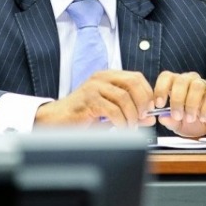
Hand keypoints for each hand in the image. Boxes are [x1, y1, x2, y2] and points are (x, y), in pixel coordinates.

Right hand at [35, 70, 156, 128]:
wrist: (56, 121)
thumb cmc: (81, 117)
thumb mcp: (110, 114)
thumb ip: (130, 114)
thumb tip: (150, 119)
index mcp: (107, 76)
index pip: (136, 77)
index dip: (147, 93)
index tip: (150, 109)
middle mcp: (101, 77)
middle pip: (133, 83)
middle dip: (143, 102)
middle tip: (143, 118)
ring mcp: (94, 87)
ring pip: (124, 98)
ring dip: (132, 117)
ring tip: (129, 127)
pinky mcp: (88, 99)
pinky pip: (113, 110)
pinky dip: (121, 122)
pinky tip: (119, 128)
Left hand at [153, 70, 205, 137]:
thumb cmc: (196, 122)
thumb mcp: (178, 125)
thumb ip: (170, 121)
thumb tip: (161, 117)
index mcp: (177, 85)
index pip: (166, 77)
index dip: (160, 88)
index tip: (159, 104)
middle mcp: (191, 82)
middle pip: (181, 80)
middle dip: (177, 100)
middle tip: (177, 116)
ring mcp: (205, 87)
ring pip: (196, 86)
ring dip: (191, 105)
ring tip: (190, 118)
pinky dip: (205, 109)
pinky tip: (203, 118)